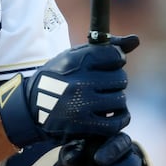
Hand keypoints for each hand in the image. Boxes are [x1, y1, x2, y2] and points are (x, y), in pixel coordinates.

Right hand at [0, 36, 136, 149]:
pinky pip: (116, 122)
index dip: (115, 60)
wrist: (30, 107)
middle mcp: (80, 81)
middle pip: (121, 79)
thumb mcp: (73, 56)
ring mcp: (82, 104)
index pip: (114, 56)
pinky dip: (118, 118)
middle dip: (115, 82)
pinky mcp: (83, 125)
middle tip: (104, 85)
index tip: (109, 65)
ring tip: (103, 100)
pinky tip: (110, 114)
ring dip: (116, 101)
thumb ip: (105, 48)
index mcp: (76, 61)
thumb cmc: (56, 78)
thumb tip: (136, 40)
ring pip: (120, 100)